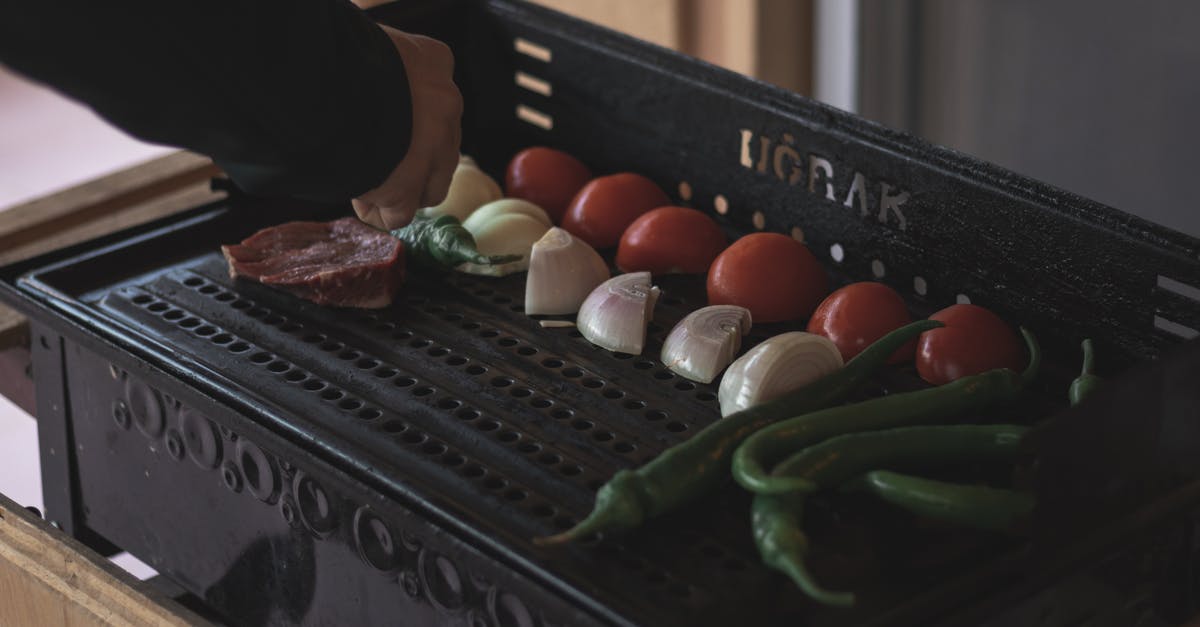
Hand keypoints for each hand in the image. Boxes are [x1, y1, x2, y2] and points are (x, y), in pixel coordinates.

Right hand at [353, 27, 462, 229]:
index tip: (386, 120)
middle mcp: (445, 104)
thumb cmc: (334, 54)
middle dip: (412, 157)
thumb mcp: (367, 43)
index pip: (437, 93)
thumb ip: (377, 63)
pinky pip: (402, 213)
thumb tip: (360, 76)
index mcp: (434, 60)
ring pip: (432, 186)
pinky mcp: (409, 186)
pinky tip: (362, 202)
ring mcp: (433, 149)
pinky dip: (382, 214)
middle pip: (439, 145)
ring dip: (405, 190)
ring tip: (368, 183)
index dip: (412, 115)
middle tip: (376, 157)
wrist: (325, 81)